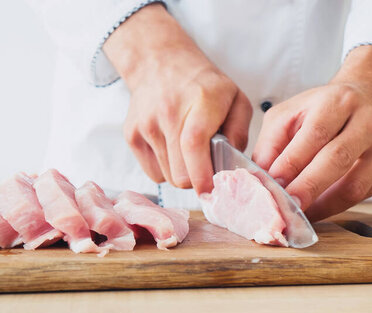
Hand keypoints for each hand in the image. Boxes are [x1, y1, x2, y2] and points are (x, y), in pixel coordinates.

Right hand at [103, 4, 251, 192]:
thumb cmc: (204, 85)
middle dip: (197, 179)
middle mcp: (169, 113)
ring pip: (168, 177)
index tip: (212, 190)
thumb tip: (232, 164)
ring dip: (183, 173)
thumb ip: (240, 132)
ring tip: (190, 151)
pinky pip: (153, 173)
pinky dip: (167, 169)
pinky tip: (174, 149)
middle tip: (208, 166)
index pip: (193, 145)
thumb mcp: (236, 99)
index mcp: (201, 101)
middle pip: (180, 173)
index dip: (202, 175)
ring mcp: (146, 125)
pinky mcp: (131, 135)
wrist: (160, 63)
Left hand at [253, 46, 371, 220]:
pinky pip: (361, 196)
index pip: (314, 134)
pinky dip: (335, 208)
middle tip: (286, 207)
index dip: (292, 162)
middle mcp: (366, 121)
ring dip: (323, 205)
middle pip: (337, 159)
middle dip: (308, 187)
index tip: (272, 184)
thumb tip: (260, 177)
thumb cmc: (325, 108)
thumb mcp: (292, 112)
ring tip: (299, 215)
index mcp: (338, 101)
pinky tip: (316, 210)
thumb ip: (272, 142)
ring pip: (354, 185)